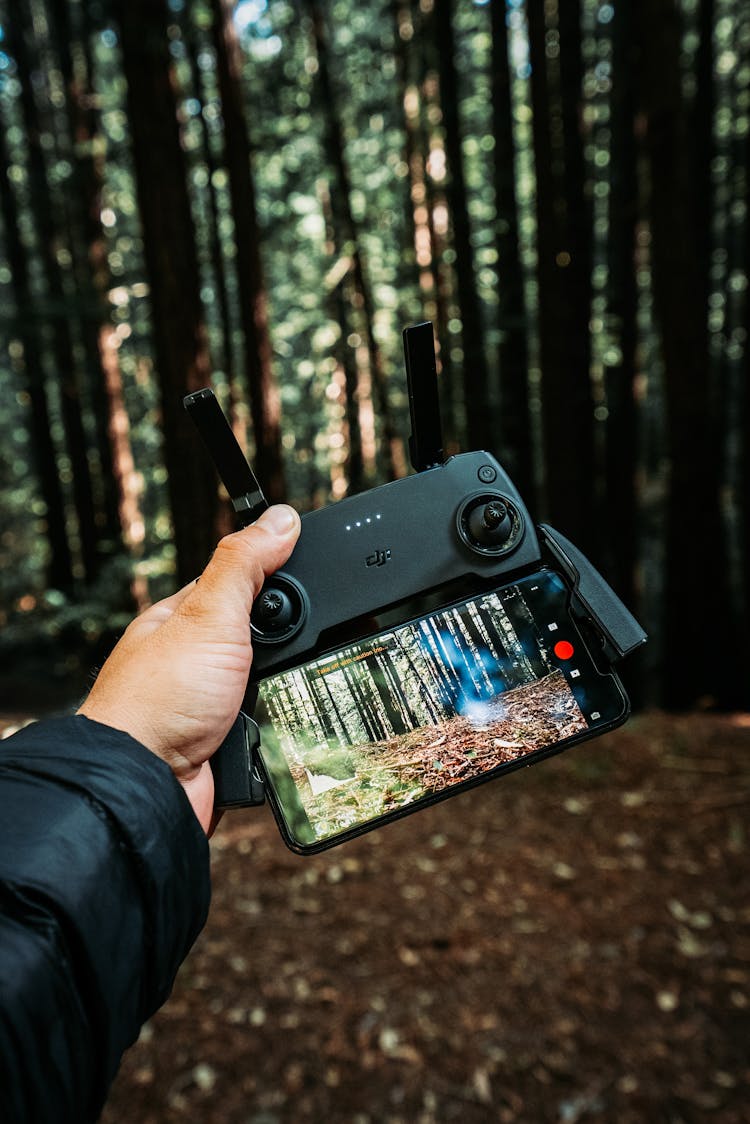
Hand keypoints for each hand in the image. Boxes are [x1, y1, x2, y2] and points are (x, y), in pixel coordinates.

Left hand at [78, 505, 300, 833]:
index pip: (245, 585)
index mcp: (185, 621)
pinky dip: (279, 736)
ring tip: (273, 699)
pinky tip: (274, 733)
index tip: (319, 583)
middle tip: (281, 657)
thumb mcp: (208, 617)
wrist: (143, 788)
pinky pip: (274, 734)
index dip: (282, 582)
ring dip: (284, 696)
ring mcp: (211, 707)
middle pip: (268, 642)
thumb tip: (279, 519)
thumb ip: (244, 565)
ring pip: (276, 689)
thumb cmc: (155, 703)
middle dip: (287, 651)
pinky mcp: (227, 748)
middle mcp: (196, 663)